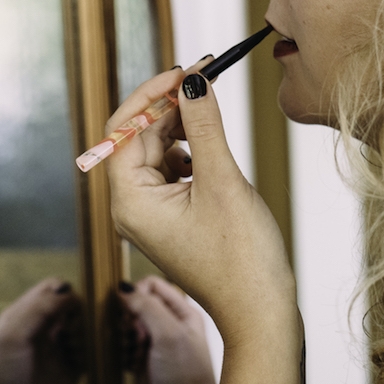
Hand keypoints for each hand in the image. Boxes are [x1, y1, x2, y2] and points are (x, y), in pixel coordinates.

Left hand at [0, 278, 83, 383]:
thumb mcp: (13, 335)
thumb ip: (40, 308)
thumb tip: (69, 290)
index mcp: (24, 315)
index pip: (54, 288)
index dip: (67, 293)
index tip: (73, 310)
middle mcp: (42, 329)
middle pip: (74, 305)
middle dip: (83, 313)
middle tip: (76, 332)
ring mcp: (58, 350)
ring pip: (86, 326)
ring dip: (89, 332)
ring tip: (77, 349)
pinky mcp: (71, 371)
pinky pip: (92, 350)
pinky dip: (95, 350)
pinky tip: (85, 361)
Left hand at [105, 68, 295, 347]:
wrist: (260, 313)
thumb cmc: (241, 259)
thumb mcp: (222, 180)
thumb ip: (203, 125)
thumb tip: (193, 80)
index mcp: (129, 201)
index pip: (123, 129)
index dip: (152, 93)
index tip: (185, 69)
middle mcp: (131, 208)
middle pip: (139, 137)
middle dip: (170, 104)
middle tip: (206, 75)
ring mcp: (150, 215)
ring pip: (156, 151)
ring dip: (181, 125)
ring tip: (212, 107)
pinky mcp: (171, 219)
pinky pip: (172, 170)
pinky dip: (190, 149)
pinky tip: (212, 145)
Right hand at [122, 276, 216, 383]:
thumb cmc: (185, 380)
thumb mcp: (168, 335)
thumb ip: (146, 307)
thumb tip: (123, 288)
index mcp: (184, 314)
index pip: (152, 286)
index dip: (137, 294)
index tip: (132, 314)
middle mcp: (171, 328)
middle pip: (136, 305)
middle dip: (127, 318)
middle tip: (134, 337)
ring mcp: (156, 348)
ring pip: (127, 326)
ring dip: (122, 337)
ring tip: (133, 354)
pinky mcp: (143, 366)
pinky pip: (123, 348)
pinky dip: (120, 353)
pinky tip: (128, 366)